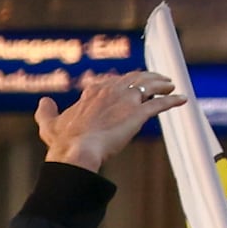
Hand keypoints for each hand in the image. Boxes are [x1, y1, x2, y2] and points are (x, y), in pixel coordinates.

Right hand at [41, 69, 181, 173]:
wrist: (77, 151)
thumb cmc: (63, 141)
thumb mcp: (49, 125)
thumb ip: (46, 112)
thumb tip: (44, 101)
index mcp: (92, 92)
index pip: (112, 80)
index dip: (122, 81)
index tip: (129, 82)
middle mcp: (111, 91)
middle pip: (135, 78)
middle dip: (148, 76)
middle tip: (158, 79)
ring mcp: (126, 101)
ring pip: (150, 86)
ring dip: (162, 84)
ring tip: (171, 85)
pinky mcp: (138, 113)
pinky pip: (160, 103)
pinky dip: (173, 100)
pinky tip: (182, 99)